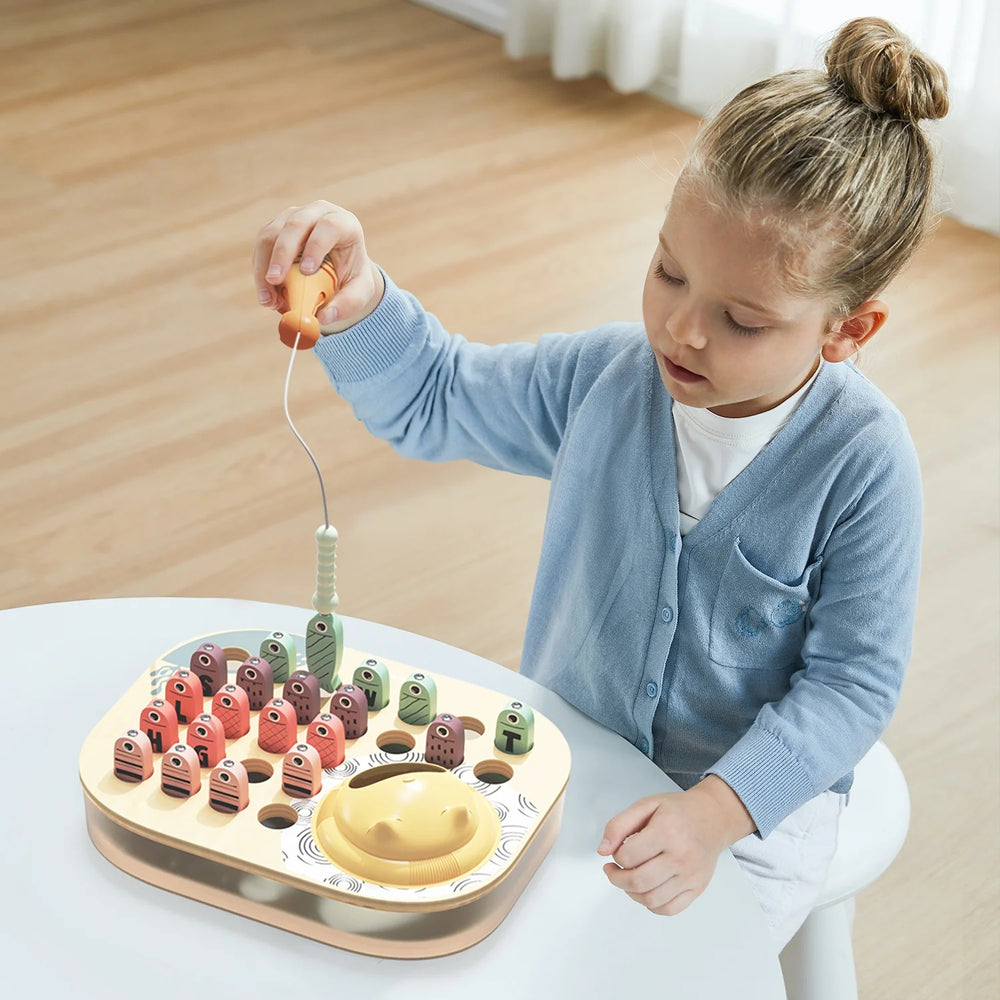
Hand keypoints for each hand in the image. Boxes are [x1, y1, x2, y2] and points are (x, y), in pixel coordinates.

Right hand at [253, 201, 384, 332]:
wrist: (339, 269)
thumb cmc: (351, 276)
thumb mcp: (360, 291)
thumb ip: (348, 304)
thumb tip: (323, 318)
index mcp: (343, 223)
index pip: (328, 226)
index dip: (316, 246)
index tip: (307, 271)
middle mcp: (316, 214)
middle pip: (294, 225)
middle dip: (282, 254)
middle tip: (275, 281)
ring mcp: (292, 217)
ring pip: (270, 235)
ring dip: (264, 267)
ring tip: (268, 300)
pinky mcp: (274, 229)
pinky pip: (261, 247)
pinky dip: (260, 272)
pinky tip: (267, 295)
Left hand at [598, 775, 755, 915]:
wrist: (713, 818)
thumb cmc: (679, 811)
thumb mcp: (646, 805)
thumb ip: (619, 825)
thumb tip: (603, 850)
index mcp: (666, 832)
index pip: (628, 856)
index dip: (616, 856)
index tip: (617, 852)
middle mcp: (681, 856)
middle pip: (638, 881)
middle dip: (617, 879)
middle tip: (613, 871)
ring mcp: (690, 875)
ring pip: (651, 899)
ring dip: (632, 892)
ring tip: (629, 879)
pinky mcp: (697, 888)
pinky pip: (669, 909)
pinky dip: (651, 904)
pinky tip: (647, 890)